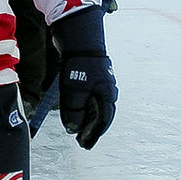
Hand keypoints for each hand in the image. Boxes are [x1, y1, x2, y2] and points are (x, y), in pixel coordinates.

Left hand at [52, 7, 116, 148]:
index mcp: (107, 94)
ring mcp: (100, 81)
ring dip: (86, 117)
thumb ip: (75, 111)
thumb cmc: (80, 64)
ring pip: (94, 104)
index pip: (103, 120)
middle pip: (100, 113)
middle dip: (90, 127)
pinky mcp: (91, 74)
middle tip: (80, 139)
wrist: (79, 35)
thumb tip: (73, 129)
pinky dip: (83, 105)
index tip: (85, 144)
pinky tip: (75, 107)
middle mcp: (107, 89)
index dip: (93, 134)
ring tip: (77, 126)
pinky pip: (88, 94)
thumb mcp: (74, 90)